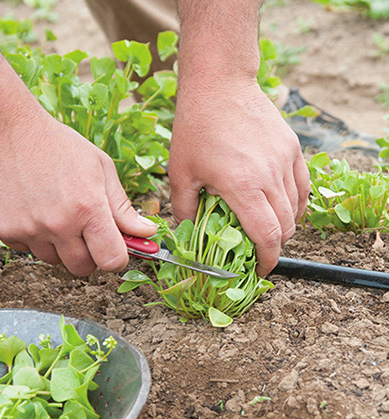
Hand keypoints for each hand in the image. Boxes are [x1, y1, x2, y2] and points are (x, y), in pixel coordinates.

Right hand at [0, 109, 156, 275]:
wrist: (7, 130)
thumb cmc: (59, 146)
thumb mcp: (101, 169)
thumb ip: (123, 208)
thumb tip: (147, 233)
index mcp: (88, 208)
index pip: (112, 260)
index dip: (117, 259)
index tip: (115, 250)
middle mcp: (59, 224)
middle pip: (83, 268)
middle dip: (90, 256)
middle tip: (86, 232)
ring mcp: (30, 230)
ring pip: (55, 261)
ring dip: (61, 247)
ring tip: (57, 215)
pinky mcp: (5, 231)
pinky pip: (29, 251)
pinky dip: (36, 239)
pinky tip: (35, 213)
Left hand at [168, 80, 309, 276]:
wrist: (219, 85)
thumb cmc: (196, 128)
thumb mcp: (180, 172)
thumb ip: (184, 209)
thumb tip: (186, 234)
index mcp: (242, 186)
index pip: (267, 236)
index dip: (267, 260)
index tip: (261, 269)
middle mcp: (270, 176)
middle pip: (285, 227)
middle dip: (274, 246)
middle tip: (258, 250)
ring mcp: (286, 160)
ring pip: (296, 209)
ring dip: (284, 226)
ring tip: (267, 229)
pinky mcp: (293, 149)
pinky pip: (302, 187)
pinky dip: (296, 205)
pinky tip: (283, 208)